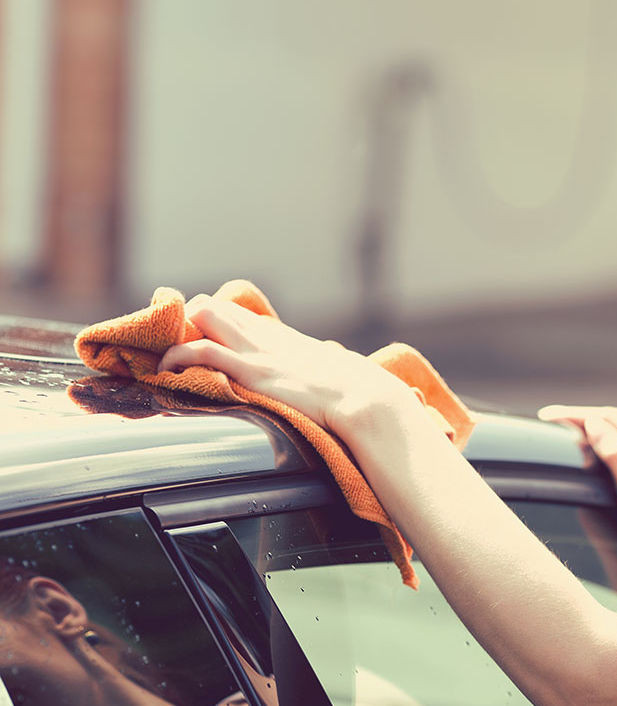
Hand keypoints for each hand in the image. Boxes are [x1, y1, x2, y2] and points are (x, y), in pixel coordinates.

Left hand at [158, 295, 412, 433]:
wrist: (365, 398)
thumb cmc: (356, 393)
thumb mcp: (330, 375)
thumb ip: (317, 371)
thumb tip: (327, 373)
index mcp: (282, 338)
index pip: (234, 313)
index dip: (207, 324)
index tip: (191, 344)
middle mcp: (266, 337)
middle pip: (210, 306)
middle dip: (184, 326)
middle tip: (171, 356)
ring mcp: (257, 351)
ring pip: (202, 315)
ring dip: (176, 336)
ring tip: (164, 362)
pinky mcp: (251, 370)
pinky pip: (201, 349)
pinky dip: (176, 356)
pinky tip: (165, 372)